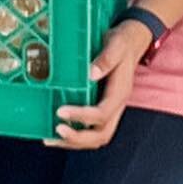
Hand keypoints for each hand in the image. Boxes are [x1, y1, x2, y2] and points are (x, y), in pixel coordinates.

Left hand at [47, 19, 151, 150]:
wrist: (131, 42)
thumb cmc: (122, 42)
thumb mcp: (116, 44)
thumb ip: (106, 58)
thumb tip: (91, 74)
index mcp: (120, 92)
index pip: (102, 113)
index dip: (81, 116)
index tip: (60, 111)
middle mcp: (117, 105)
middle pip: (101, 134)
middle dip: (78, 138)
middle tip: (57, 130)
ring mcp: (111, 109)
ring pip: (97, 137)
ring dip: (75, 142)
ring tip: (51, 138)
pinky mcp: (103, 108)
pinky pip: (92, 129)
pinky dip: (75, 135)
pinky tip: (57, 132)